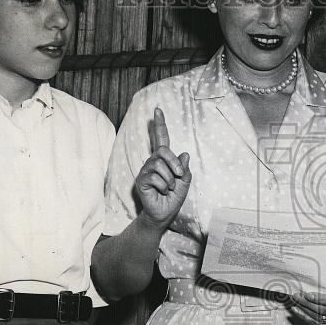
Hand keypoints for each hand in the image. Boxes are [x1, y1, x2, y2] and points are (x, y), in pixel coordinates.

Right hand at [135, 107, 191, 228]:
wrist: (164, 214)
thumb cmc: (173, 198)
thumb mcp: (185, 182)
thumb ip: (184, 169)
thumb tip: (185, 154)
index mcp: (164, 160)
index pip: (161, 139)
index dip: (160, 125)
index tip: (158, 109)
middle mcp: (153, 162)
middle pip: (163, 151)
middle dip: (174, 164)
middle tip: (179, 176)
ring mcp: (145, 170)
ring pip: (159, 165)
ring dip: (169, 179)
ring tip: (169, 188)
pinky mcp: (141, 180)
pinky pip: (154, 177)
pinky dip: (163, 186)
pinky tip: (161, 191)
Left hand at [288, 287, 325, 324]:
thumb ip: (325, 294)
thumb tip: (306, 294)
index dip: (319, 298)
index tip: (306, 294)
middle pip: (323, 310)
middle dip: (307, 303)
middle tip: (296, 297)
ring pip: (318, 318)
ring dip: (304, 310)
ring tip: (294, 303)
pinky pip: (316, 324)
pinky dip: (305, 318)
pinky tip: (298, 312)